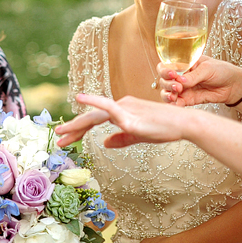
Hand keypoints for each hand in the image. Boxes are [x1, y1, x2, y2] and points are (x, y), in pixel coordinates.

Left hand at [55, 94, 183, 147]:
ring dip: (76, 124)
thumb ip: (121, 138)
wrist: (184, 124)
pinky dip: (93, 102)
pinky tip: (81, 100)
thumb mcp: (138, 135)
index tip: (65, 141)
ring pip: (95, 116)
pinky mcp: (130, 115)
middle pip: (91, 118)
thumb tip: (104, 143)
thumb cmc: (165, 129)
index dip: (79, 130)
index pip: (95, 120)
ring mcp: (125, 108)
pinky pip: (108, 107)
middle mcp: (121, 105)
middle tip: (57, 138)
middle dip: (73, 128)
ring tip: (61, 132)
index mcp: (122, 110)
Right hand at [159, 56, 241, 106]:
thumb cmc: (222, 71)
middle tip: (178, 87)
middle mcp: (180, 76)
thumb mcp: (208, 68)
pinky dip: (174, 105)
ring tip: (174, 97)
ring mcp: (183, 89)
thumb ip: (194, 75)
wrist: (233, 85)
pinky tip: (177, 105)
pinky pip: (177, 103)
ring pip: (167, 93)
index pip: (166, 66)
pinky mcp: (188, 100)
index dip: (164, 71)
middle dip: (167, 84)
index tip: (172, 74)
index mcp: (183, 64)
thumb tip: (181, 81)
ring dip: (168, 95)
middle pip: (164, 80)